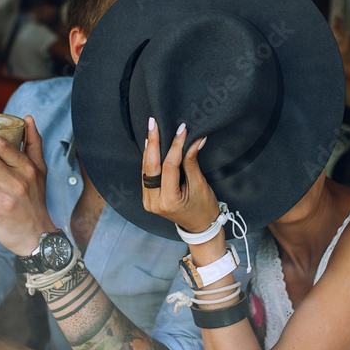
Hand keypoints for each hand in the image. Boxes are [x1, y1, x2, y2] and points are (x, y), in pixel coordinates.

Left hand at [143, 119, 219, 233]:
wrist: (200, 227)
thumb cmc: (203, 208)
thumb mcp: (200, 185)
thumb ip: (192, 161)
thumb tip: (195, 139)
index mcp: (169, 200)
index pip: (169, 166)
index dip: (176, 145)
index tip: (182, 129)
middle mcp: (154, 202)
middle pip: (150, 166)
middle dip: (153, 142)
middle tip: (153, 122)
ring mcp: (148, 201)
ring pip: (146, 169)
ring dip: (150, 149)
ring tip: (152, 129)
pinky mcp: (148, 197)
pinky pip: (146, 175)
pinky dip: (149, 159)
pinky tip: (151, 145)